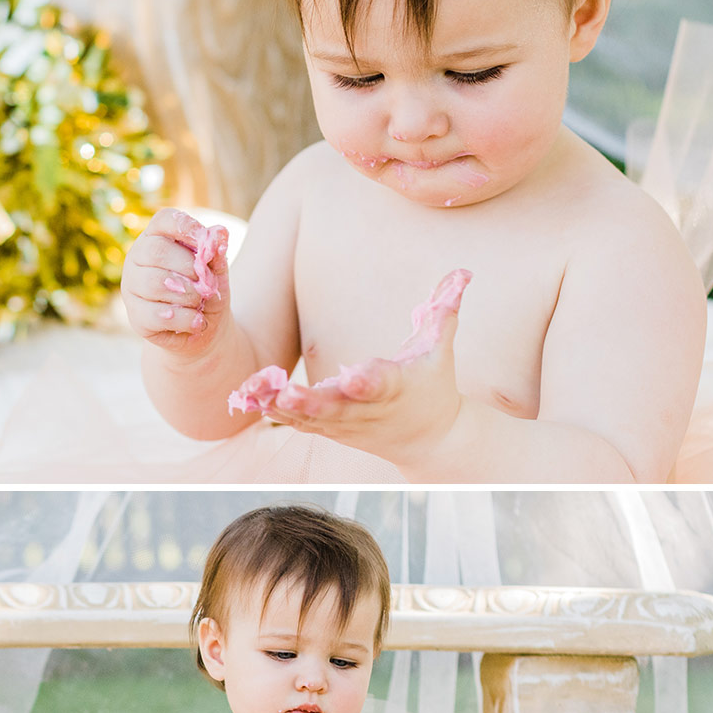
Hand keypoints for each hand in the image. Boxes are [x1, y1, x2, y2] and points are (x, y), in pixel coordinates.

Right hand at [120, 208, 229, 356]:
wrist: (205, 325)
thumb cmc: (207, 289)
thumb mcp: (217, 269)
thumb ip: (216, 251)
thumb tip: (220, 232)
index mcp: (156, 237)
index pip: (164, 219)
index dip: (186, 227)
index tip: (205, 241)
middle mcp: (137, 258)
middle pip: (156, 251)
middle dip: (188, 268)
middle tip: (205, 283)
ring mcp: (132, 287)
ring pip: (154, 284)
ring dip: (188, 295)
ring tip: (201, 302)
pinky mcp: (135, 316)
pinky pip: (155, 315)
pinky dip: (183, 319)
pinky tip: (197, 321)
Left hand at [258, 269, 469, 465]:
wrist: (431, 441)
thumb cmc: (435, 386)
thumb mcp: (441, 348)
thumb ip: (445, 309)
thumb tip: (463, 271)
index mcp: (396, 387)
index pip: (381, 382)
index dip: (366, 380)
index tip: (351, 376)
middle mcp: (368, 409)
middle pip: (337, 408)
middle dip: (311, 403)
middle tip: (286, 393)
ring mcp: (347, 424)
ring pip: (310, 418)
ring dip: (280, 406)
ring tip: (252, 390)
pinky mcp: (331, 430)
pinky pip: (299, 422)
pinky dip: (275, 412)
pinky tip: (249, 396)